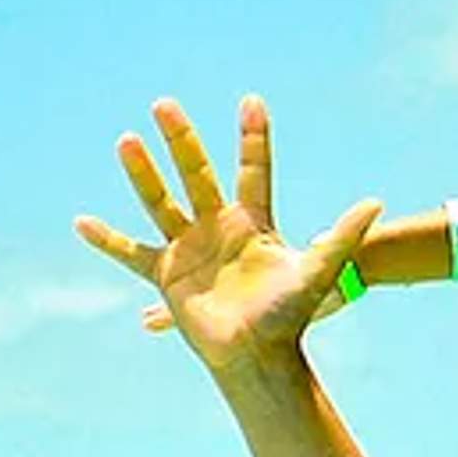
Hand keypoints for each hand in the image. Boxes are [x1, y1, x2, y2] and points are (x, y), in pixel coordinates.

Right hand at [74, 96, 379, 374]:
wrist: (259, 356)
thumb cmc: (289, 317)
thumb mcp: (317, 271)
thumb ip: (342, 237)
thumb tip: (377, 203)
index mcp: (253, 222)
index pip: (253, 170)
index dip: (253, 138)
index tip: (251, 101)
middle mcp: (218, 228)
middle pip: (198, 173)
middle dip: (181, 140)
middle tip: (164, 104)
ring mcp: (189, 248)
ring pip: (160, 201)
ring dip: (142, 172)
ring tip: (127, 140)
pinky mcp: (166, 273)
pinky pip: (130, 253)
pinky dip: (105, 240)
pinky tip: (80, 222)